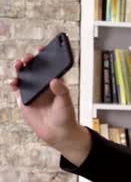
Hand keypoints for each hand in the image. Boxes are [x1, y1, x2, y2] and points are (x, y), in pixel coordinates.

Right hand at [9, 47, 90, 165]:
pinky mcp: (25, 99)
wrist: (58, 133)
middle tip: (28, 59)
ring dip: (20, 68)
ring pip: (24, 75)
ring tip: (20, 66)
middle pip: (35, 67)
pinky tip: (13, 82)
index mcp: (56, 82)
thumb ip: (61, 91)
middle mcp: (44, 84)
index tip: (42, 48)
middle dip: (30, 60)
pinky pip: (17, 88)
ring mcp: (33, 91)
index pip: (50, 65)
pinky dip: (13, 83)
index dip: (45, 55)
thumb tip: (54, 80)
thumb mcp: (66, 103)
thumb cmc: (65, 117)